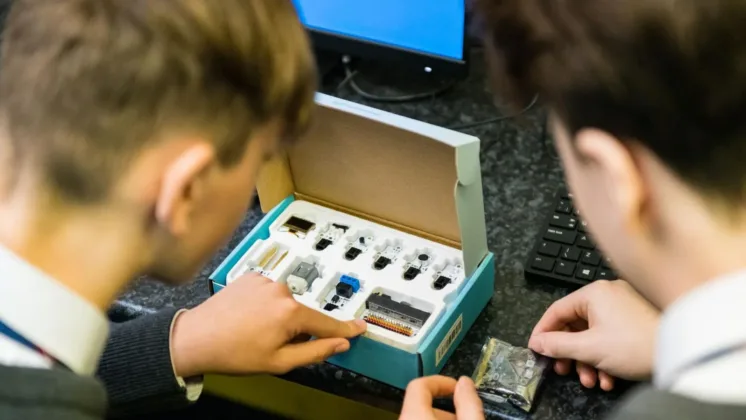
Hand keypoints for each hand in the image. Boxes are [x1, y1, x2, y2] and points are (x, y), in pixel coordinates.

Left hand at [170, 273, 365, 377]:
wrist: (195, 338)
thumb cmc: (233, 353)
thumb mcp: (278, 362)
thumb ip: (315, 352)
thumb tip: (340, 344)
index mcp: (290, 313)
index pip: (326, 323)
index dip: (345, 329)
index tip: (361, 328)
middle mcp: (281, 290)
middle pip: (302, 314)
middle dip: (295, 330)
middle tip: (270, 345)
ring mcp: (265, 280)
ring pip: (285, 303)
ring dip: (278, 316)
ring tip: (253, 331)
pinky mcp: (251, 276)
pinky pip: (268, 293)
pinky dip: (265, 305)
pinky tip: (247, 317)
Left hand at [400, 376, 483, 419]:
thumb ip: (468, 405)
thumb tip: (465, 383)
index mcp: (414, 415)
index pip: (419, 386)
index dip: (441, 382)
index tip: (458, 388)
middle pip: (419, 405)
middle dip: (444, 407)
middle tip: (464, 416)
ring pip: (418, 418)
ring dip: (438, 418)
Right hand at [528, 280, 659, 390]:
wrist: (681, 353)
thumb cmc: (637, 345)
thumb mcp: (588, 349)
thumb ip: (557, 345)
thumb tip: (538, 343)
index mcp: (594, 293)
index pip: (557, 310)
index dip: (543, 332)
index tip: (536, 348)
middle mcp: (608, 295)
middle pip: (575, 325)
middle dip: (570, 353)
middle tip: (563, 370)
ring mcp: (623, 307)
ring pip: (592, 335)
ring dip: (588, 361)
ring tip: (591, 380)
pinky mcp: (635, 321)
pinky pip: (609, 336)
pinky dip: (604, 357)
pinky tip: (608, 377)